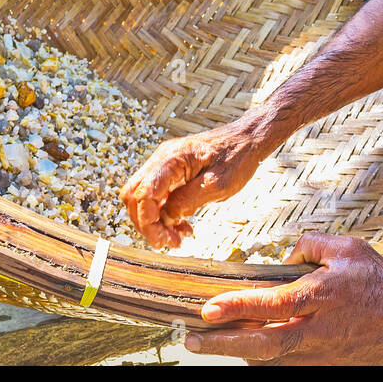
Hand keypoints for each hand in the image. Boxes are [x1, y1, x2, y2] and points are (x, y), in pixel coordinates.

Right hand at [119, 118, 266, 248]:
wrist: (247, 139)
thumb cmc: (237, 157)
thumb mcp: (219, 184)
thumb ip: (189, 200)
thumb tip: (167, 217)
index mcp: (172, 159)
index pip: (144, 193)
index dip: (148, 221)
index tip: (161, 241)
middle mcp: (162, 160)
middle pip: (134, 196)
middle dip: (147, 223)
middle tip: (168, 242)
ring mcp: (164, 166)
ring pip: (143, 198)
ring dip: (155, 221)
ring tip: (177, 237)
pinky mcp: (171, 173)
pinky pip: (157, 196)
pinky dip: (164, 214)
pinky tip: (181, 226)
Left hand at [184, 233, 382, 364]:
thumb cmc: (381, 285)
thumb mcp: (350, 248)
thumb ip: (311, 245)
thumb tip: (284, 256)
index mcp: (322, 297)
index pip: (273, 304)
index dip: (238, 306)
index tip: (208, 308)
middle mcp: (316, 331)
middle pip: (261, 345)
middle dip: (222, 344)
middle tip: (191, 339)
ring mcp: (317, 355)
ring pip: (267, 358)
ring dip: (236, 349)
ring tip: (207, 339)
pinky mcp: (320, 366)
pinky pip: (282, 363)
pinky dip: (259, 355)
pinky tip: (244, 344)